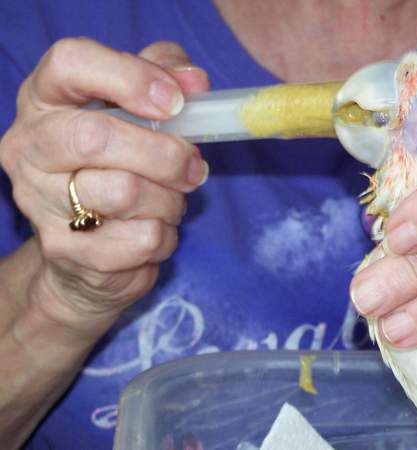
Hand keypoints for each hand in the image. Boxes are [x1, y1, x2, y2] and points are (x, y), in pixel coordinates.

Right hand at [0, 38, 209, 336]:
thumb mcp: (140, 106)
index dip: (130, 77)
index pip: (70, 62)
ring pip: (126, 193)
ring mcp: (39, 201)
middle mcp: (30, 146)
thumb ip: (168, 76)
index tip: (175, 103)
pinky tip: (155, 229)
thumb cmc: (117, 162)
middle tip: (194, 167)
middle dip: (164, 154)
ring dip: (170, 200)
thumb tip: (195, 82)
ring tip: (171, 200)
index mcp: (46, 98)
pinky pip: (140, 240)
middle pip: (95, 137)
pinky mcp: (65, 250)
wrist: (82, 247)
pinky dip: (165, 236)